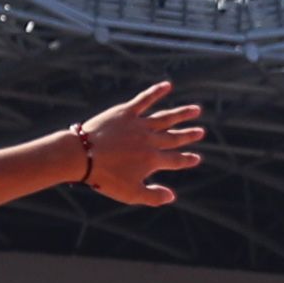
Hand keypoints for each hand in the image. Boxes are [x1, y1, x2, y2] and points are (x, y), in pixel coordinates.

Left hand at [71, 83, 205, 206]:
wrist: (82, 156)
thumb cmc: (104, 177)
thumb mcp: (130, 194)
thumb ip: (153, 196)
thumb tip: (172, 197)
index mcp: (152, 160)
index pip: (175, 160)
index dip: (187, 160)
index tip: (197, 158)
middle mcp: (150, 141)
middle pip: (174, 138)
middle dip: (188, 135)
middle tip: (201, 131)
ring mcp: (139, 125)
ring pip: (165, 118)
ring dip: (181, 113)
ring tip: (195, 110)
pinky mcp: (126, 112)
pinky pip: (144, 99)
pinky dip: (156, 92)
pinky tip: (167, 85)